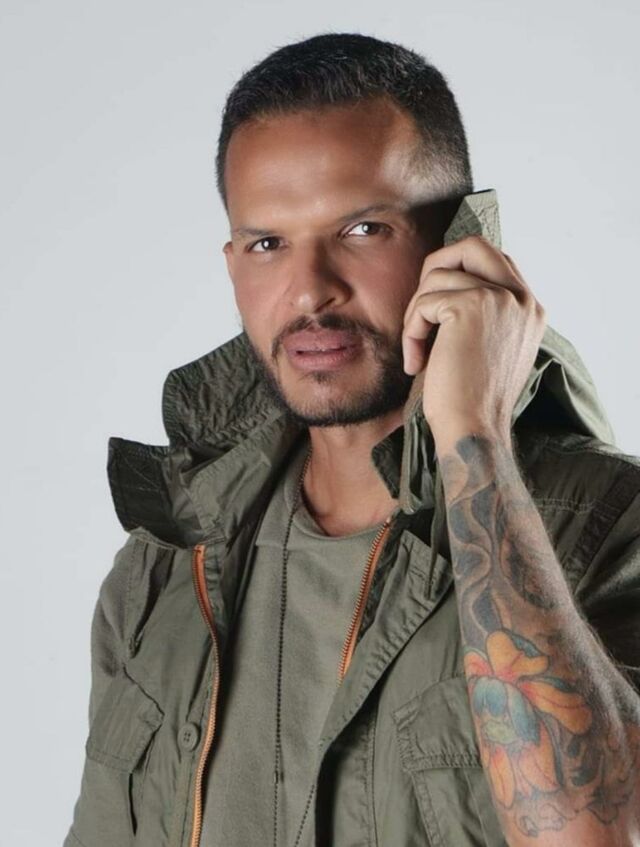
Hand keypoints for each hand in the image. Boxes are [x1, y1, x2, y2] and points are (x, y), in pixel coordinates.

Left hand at [401, 235, 546, 451]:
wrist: (473, 431)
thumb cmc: (471, 400)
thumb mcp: (486, 348)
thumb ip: (480, 312)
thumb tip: (441, 281)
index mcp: (529, 308)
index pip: (492, 259)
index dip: (456, 273)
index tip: (436, 313)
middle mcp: (522, 298)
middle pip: (471, 245)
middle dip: (434, 271)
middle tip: (421, 312)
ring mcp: (500, 298)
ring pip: (438, 276)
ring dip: (416, 313)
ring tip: (418, 352)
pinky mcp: (472, 306)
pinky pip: (425, 303)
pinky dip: (411, 332)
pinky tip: (416, 363)